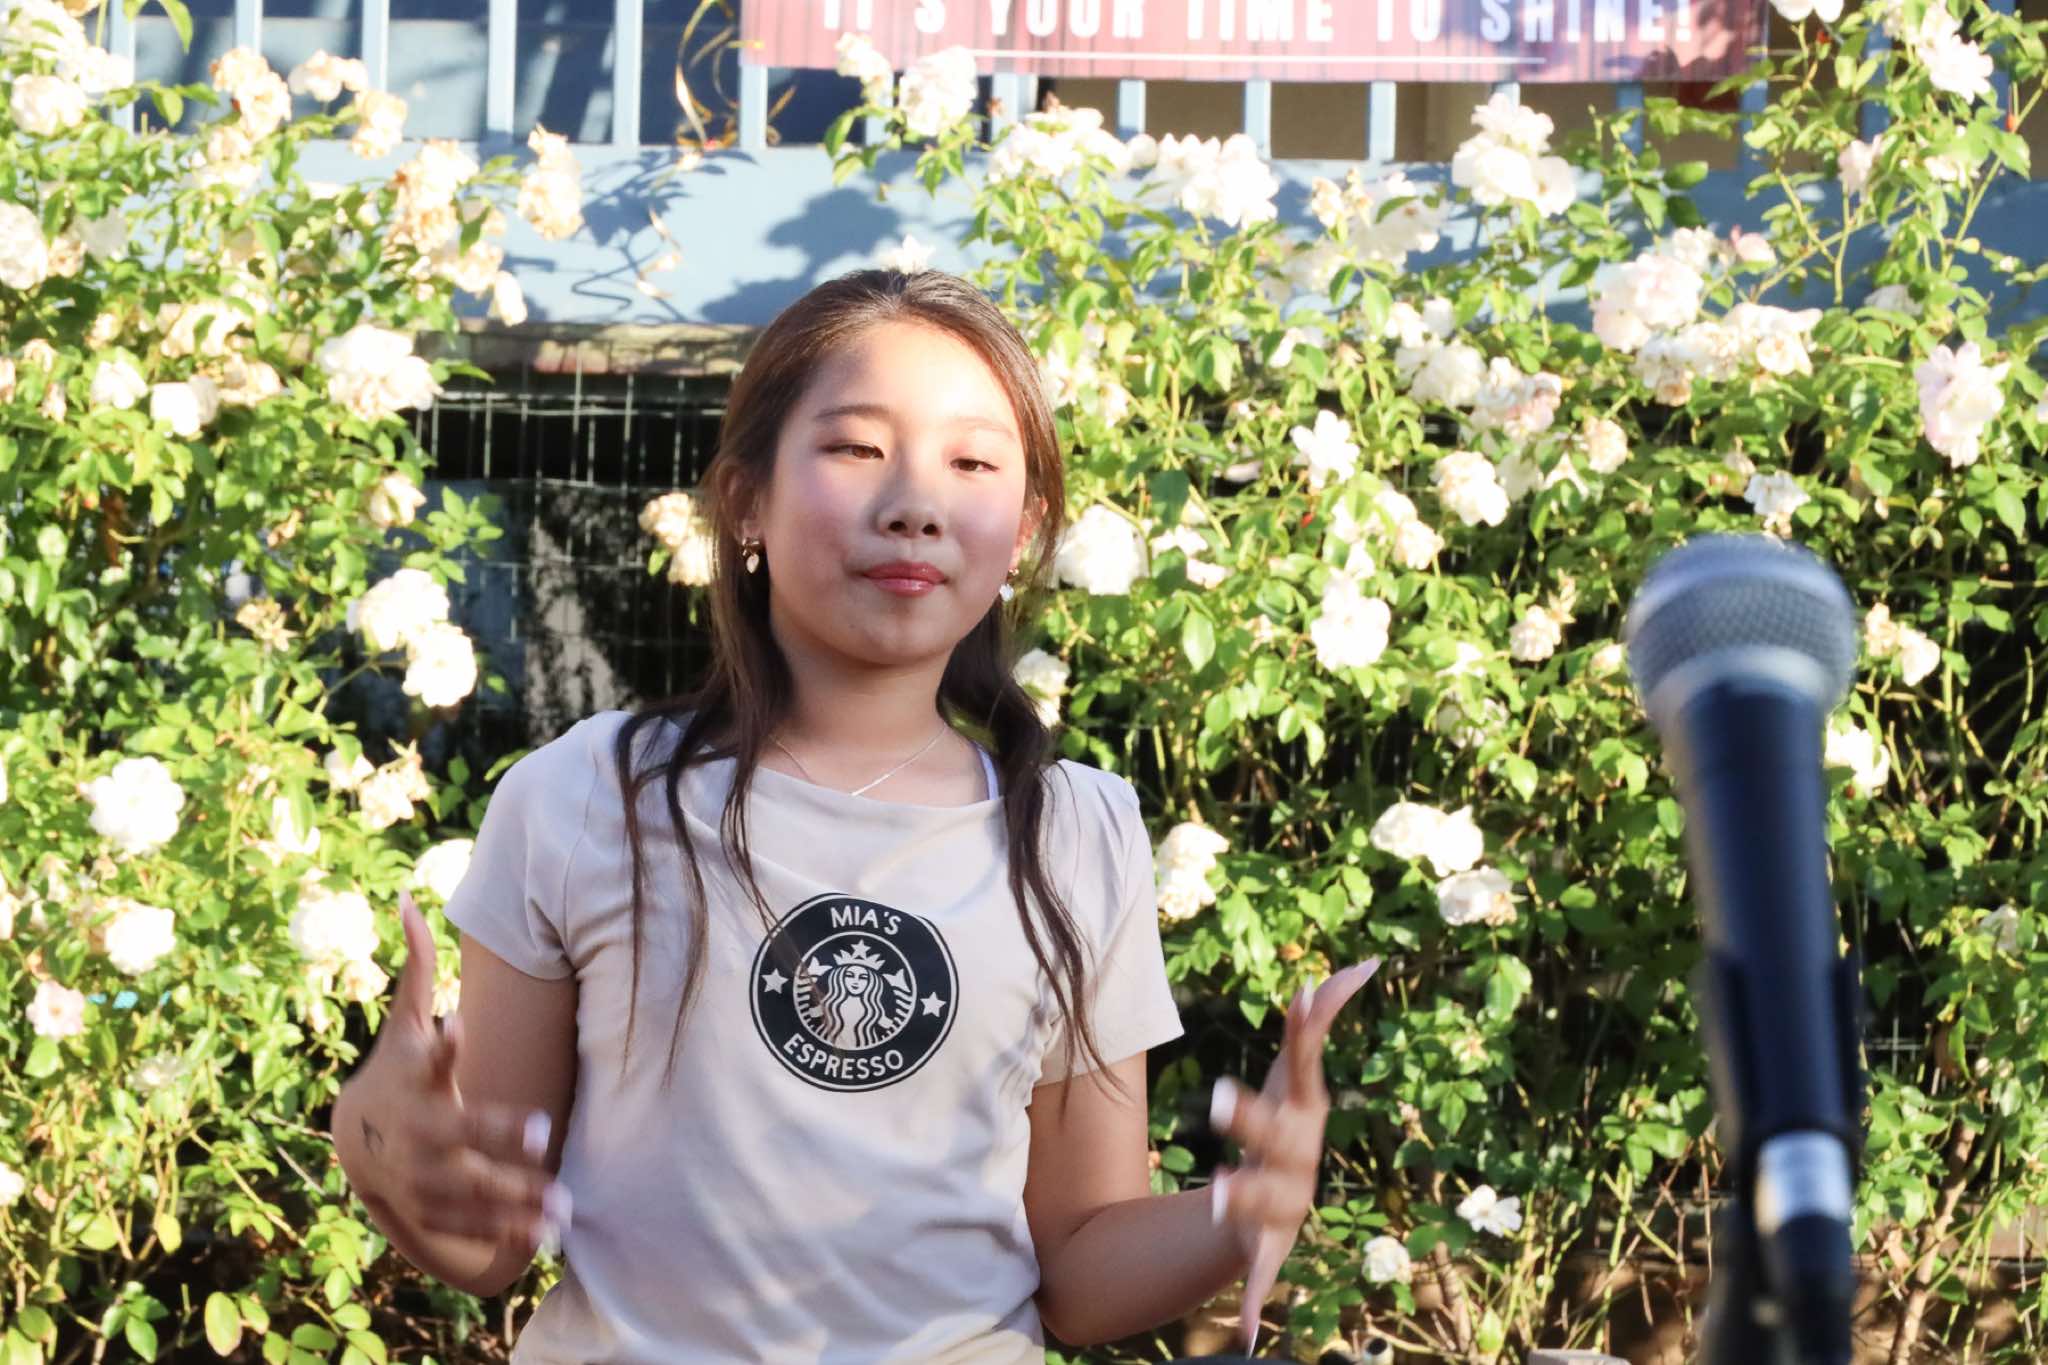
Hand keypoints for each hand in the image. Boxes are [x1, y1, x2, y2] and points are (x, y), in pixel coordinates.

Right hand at [351, 890, 567, 1253]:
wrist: (354, 1138)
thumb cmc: (396, 1070)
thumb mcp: (402, 1021)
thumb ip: (416, 967)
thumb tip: (408, 899)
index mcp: (413, 1077)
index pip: (425, 1057)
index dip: (441, 1044)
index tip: (458, 1025)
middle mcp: (414, 1128)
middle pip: (455, 1135)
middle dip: (496, 1137)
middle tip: (546, 1134)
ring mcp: (417, 1175)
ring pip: (465, 1191)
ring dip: (511, 1200)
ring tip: (562, 1205)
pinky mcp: (425, 1209)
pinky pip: (465, 1227)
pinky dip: (500, 1235)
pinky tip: (544, 1236)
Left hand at [1208, 958, 1379, 1353]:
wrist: (1279, 1206)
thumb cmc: (1285, 1129)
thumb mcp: (1294, 1081)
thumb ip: (1315, 1026)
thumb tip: (1354, 968)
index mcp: (1303, 1116)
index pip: (1298, 1070)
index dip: (1299, 1036)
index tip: (1298, 996)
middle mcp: (1298, 1162)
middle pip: (1275, 1138)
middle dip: (1250, 1120)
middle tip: (1215, 1099)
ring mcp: (1283, 1208)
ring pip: (1265, 1204)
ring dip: (1246, 1198)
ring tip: (1221, 1192)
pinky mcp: (1262, 1249)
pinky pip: (1260, 1277)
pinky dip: (1255, 1303)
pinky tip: (1246, 1334)